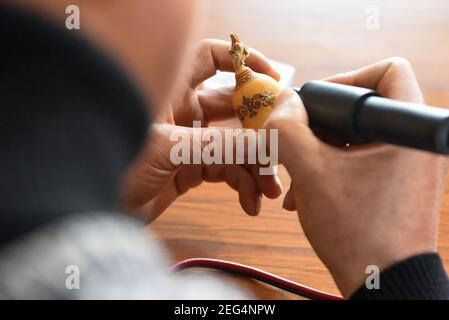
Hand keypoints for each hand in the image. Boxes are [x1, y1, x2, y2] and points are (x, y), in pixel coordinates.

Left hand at [122, 39, 282, 221]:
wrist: (88, 209)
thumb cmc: (109, 166)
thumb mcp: (166, 149)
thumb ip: (216, 144)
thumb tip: (261, 144)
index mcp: (170, 90)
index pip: (211, 58)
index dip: (243, 61)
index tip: (273, 78)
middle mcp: (181, 111)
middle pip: (234, 109)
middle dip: (259, 130)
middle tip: (281, 149)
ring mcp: (187, 141)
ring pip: (234, 145)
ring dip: (255, 166)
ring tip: (269, 190)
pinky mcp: (189, 169)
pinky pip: (225, 171)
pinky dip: (242, 186)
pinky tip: (251, 202)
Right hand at [264, 57, 447, 297]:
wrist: (382, 284)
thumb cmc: (357, 231)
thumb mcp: (310, 172)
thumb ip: (288, 128)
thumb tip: (281, 101)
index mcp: (407, 128)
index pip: (386, 71)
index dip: (342, 81)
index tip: (312, 107)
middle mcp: (414, 141)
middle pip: (363, 107)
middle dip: (321, 127)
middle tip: (296, 147)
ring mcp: (409, 164)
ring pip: (357, 137)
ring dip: (320, 153)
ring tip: (296, 182)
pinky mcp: (398, 183)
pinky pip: (362, 160)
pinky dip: (333, 169)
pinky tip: (307, 194)